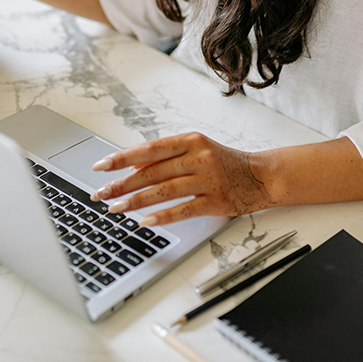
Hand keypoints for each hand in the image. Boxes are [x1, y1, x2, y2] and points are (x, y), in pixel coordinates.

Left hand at [90, 132, 277, 226]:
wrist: (262, 175)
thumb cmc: (224, 162)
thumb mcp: (196, 151)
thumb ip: (167, 158)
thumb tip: (132, 169)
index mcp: (190, 140)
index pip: (149, 148)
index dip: (122, 158)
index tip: (101, 167)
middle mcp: (198, 156)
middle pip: (152, 171)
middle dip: (121, 184)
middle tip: (100, 193)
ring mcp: (208, 178)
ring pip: (164, 190)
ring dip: (136, 201)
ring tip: (115, 209)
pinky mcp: (216, 200)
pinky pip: (184, 209)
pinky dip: (163, 216)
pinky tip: (145, 221)